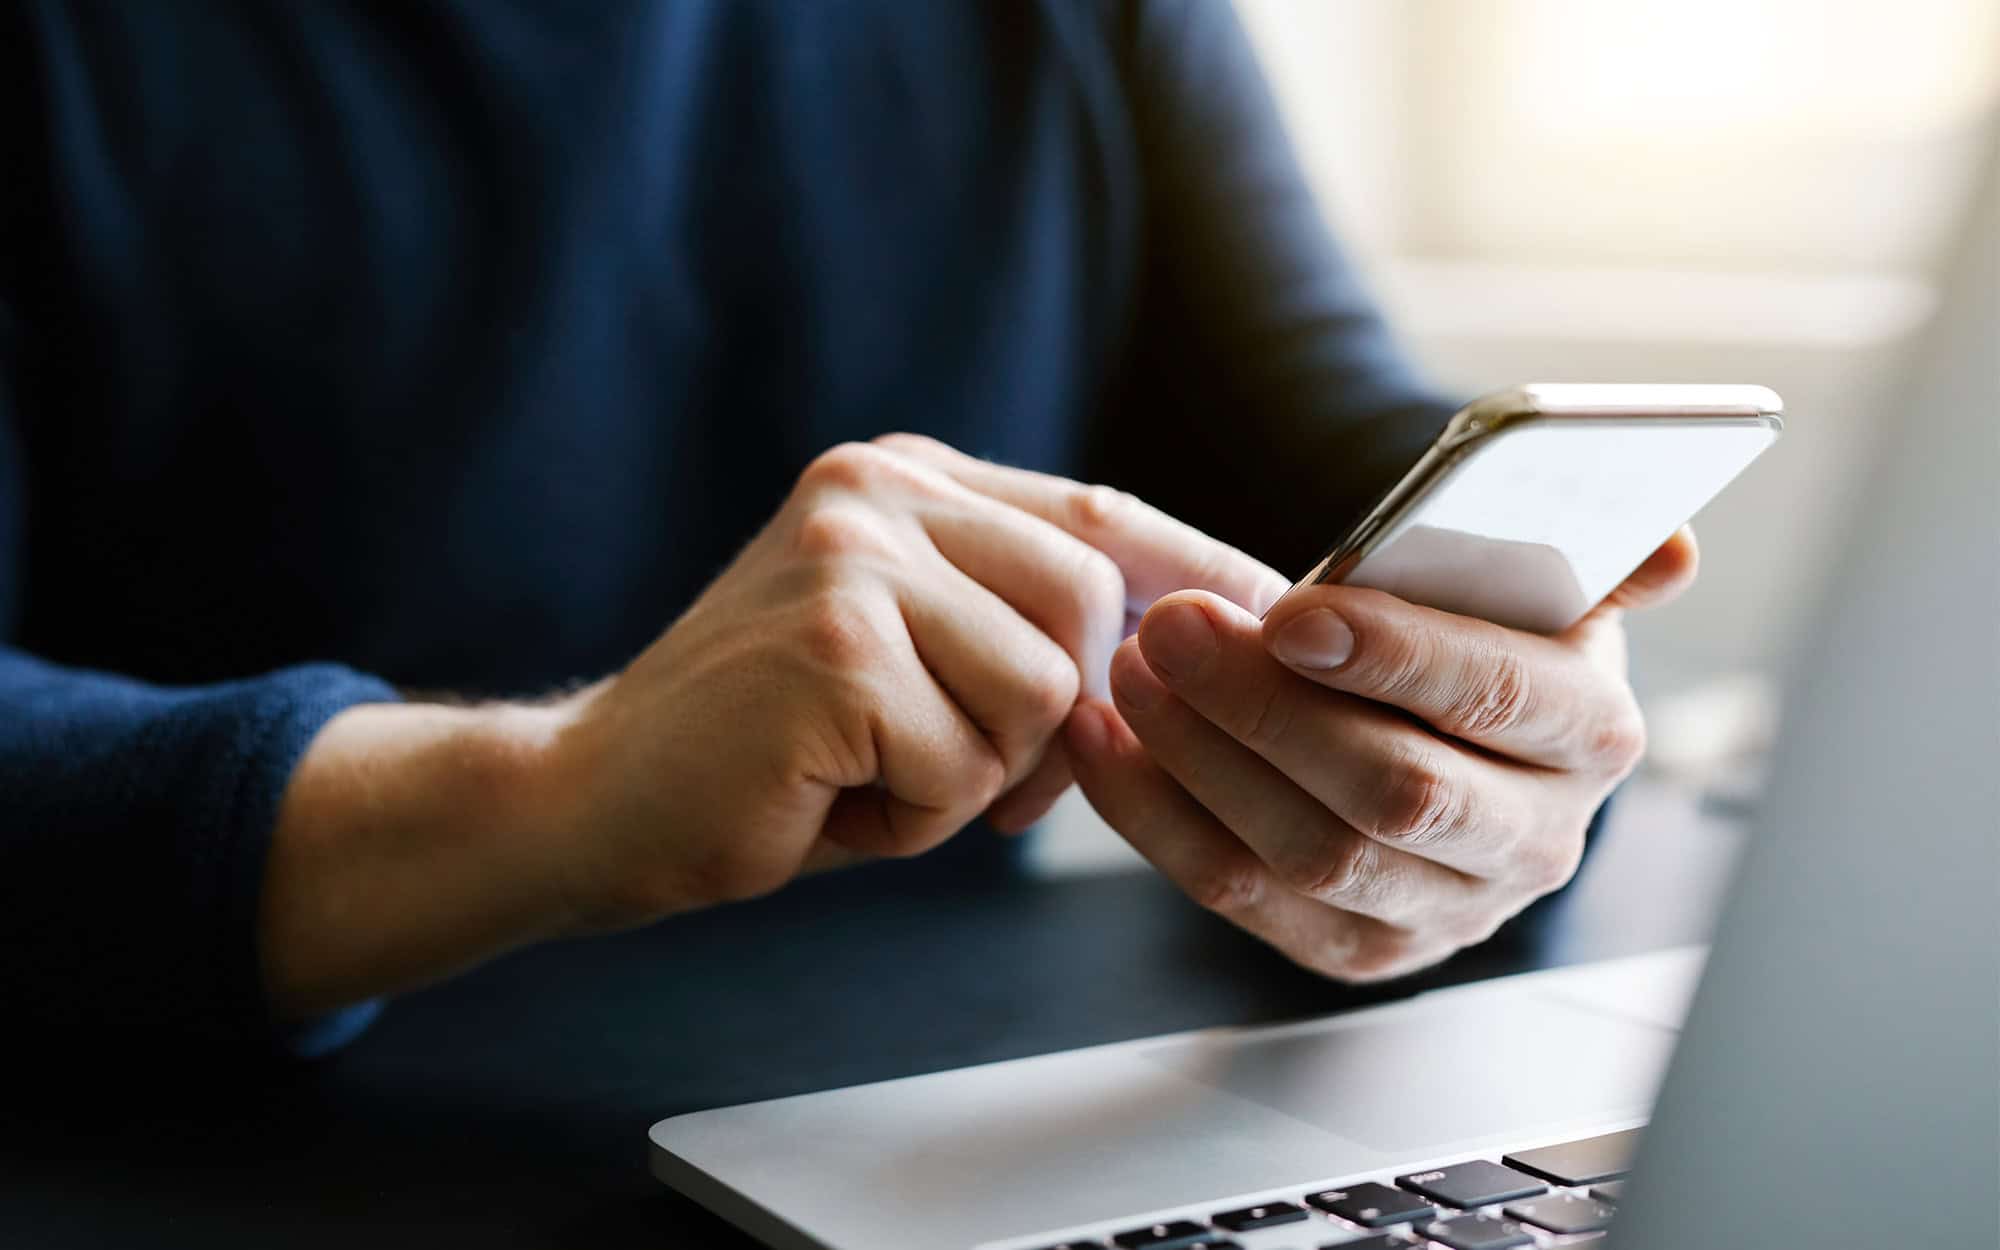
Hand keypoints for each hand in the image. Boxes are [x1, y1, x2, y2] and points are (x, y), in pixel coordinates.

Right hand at [261, 436, 1279, 1014]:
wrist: (592, 801)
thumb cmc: (767, 752)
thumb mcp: (907, 657)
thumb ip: (1015, 624)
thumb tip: (1184, 648)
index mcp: (901, 477)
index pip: (1099, 513)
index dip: (1199, 577)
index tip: (1285, 625)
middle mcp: (878, 490)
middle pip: (1091, 607)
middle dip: (1052, 722)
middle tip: (946, 772)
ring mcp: (853, 559)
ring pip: (1041, 693)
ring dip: (974, 778)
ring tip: (863, 773)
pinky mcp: (835, 647)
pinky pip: (970, 764)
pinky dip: (916, 816)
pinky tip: (823, 795)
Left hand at [1063, 530, 1698, 981]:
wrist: (1442, 725)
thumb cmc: (1474, 631)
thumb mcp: (1539, 580)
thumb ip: (1593, 555)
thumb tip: (1672, 549)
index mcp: (1592, 733)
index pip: (1502, 699)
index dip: (1396, 656)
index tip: (1291, 612)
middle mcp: (1535, 838)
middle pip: (1394, 789)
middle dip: (1267, 708)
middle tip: (1175, 627)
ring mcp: (1446, 907)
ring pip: (1310, 852)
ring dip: (1201, 758)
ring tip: (1135, 669)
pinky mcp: (1361, 949)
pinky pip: (1240, 895)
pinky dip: (1158, 817)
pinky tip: (1107, 742)